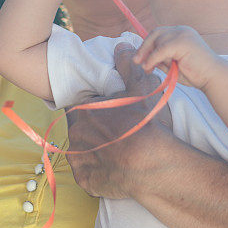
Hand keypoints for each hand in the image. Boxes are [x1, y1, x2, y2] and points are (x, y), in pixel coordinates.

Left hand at [66, 43, 173, 198]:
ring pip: (82, 150)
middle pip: (80, 128)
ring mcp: (79, 161)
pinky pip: (87, 173)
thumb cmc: (144, 124)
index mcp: (82, 111)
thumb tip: (121, 45)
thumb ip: (127, 65)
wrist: (152, 164)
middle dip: (93, 128)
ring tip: (116, 149)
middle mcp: (74, 135)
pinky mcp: (86, 182)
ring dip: (94, 149)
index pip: (81, 107)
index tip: (108, 113)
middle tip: (115, 131)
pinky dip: (97, 170)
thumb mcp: (139, 88)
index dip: (94, 108)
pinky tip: (113, 167)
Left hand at [134, 25, 220, 88]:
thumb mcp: (173, 65)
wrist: (213, 78)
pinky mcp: (182, 42)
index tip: (139, 58)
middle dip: (144, 47)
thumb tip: (143, 58)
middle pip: (156, 33)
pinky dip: (153, 59)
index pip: (159, 33)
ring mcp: (183, 35)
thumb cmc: (196, 74)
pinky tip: (150, 68)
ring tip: (150, 69)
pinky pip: (160, 50)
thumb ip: (161, 59)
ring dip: (150, 56)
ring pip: (158, 42)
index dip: (147, 45)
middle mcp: (182, 30)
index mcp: (182, 33)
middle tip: (136, 61)